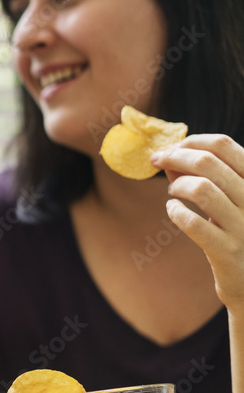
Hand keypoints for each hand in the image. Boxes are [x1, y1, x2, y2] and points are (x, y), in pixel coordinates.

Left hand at [151, 134, 243, 305]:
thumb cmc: (238, 233)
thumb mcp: (229, 200)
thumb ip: (204, 177)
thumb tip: (171, 156)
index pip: (225, 145)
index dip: (192, 141)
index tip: (171, 147)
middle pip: (208, 163)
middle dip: (175, 157)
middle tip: (157, 161)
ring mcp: (243, 226)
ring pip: (202, 189)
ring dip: (177, 185)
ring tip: (172, 191)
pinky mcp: (227, 251)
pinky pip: (194, 224)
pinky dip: (176, 212)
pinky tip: (172, 210)